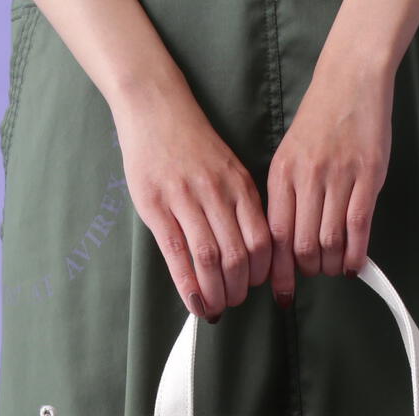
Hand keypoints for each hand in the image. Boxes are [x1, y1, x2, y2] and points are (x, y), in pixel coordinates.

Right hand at [113, 85, 272, 321]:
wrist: (154, 105)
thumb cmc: (192, 143)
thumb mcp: (228, 169)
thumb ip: (239, 206)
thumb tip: (249, 254)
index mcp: (240, 186)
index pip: (263, 241)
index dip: (262, 273)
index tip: (254, 286)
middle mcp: (217, 193)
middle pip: (238, 255)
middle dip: (238, 289)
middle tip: (232, 302)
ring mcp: (185, 199)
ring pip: (209, 258)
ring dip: (215, 292)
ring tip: (214, 307)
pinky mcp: (156, 205)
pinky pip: (176, 253)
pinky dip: (187, 284)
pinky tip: (194, 302)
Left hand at [264, 59, 393, 303]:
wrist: (351, 81)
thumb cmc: (320, 122)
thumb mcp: (289, 157)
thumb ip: (286, 198)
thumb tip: (284, 246)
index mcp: (282, 176)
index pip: (275, 236)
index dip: (279, 272)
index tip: (282, 294)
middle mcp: (307, 178)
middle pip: (303, 245)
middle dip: (309, 271)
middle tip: (315, 273)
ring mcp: (338, 177)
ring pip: (330, 241)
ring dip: (332, 265)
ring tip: (335, 267)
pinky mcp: (368, 176)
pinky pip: (359, 227)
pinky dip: (356, 254)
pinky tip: (355, 264)